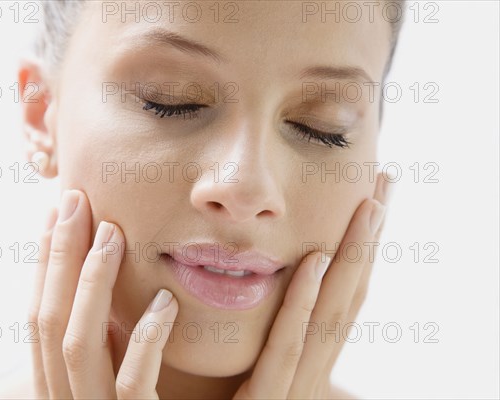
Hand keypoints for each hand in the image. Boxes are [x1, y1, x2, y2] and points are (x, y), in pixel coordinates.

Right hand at [28, 190, 178, 398]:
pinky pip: (133, 386)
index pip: (41, 316)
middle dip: (58, 257)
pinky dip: (144, 339)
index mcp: (60, 387)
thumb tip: (102, 282)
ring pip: (79, 347)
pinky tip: (163, 301)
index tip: (55, 212)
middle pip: (49, 321)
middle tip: (74, 199)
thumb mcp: (114, 379)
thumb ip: (108, 343)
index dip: (44, 262)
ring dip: (93, 284)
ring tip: (113, 233)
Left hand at [234, 171, 392, 398]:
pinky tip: (312, 262)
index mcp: (304, 357)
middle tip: (385, 186)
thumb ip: (248, 321)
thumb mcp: (239, 359)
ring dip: (351, 258)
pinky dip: (303, 305)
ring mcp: (292, 387)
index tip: (370, 199)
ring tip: (370, 207)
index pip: (339, 295)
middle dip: (368, 241)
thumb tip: (247, 267)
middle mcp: (308, 368)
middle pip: (347, 297)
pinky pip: (285, 349)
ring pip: (330, 316)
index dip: (358, 249)